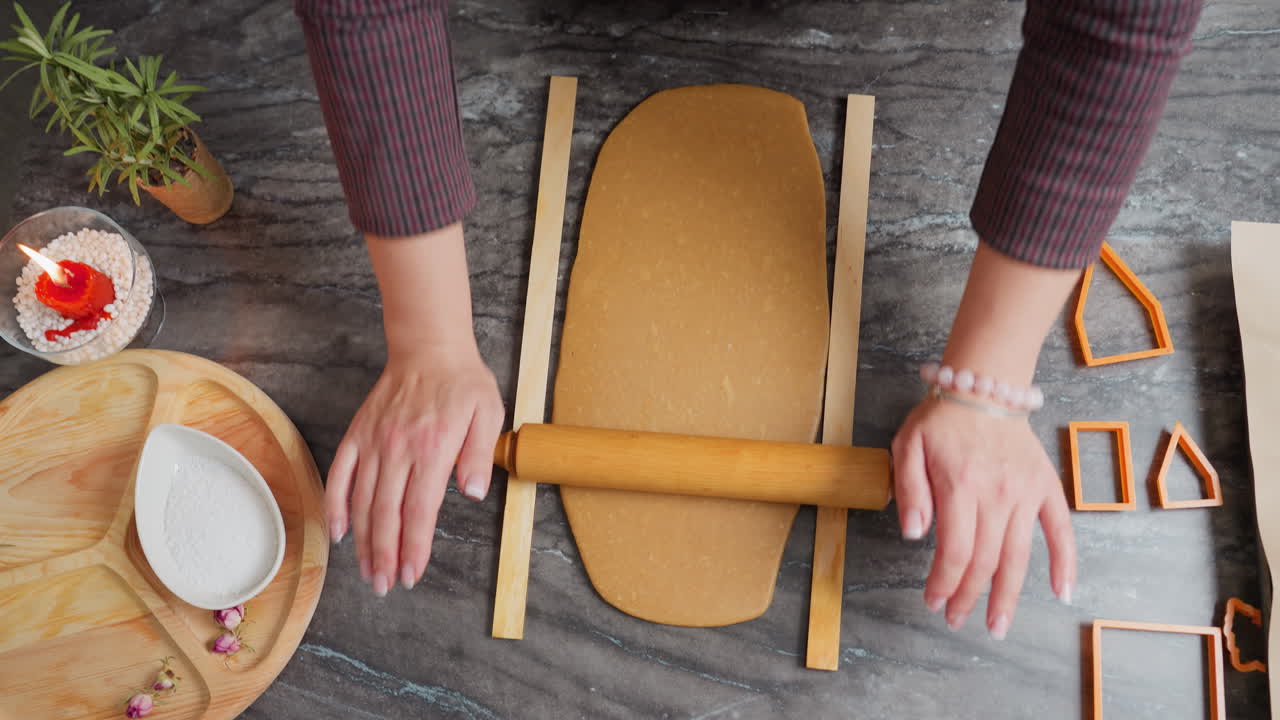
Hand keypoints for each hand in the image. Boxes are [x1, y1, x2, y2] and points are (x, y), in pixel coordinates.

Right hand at [326, 342, 503, 595]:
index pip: (419, 510)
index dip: (414, 546)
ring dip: (364, 541)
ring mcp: (374, 442)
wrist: (429, 347)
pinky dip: (336, 506)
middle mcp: (399, 449)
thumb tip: (473, 493)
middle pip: (386, 514)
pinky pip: (340, 475)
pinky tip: (338, 533)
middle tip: (385, 586)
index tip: (411, 574)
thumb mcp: (488, 413)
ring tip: (368, 572)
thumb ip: (479, 454)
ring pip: (362, 501)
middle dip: (385, 556)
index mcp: (433, 448)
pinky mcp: (358, 434)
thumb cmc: (463, 383)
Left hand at [892, 396, 1075, 638]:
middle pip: (984, 561)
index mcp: (960, 487)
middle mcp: (996, 495)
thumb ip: (910, 492)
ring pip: (1018, 555)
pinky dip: (1064, 562)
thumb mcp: (907, 446)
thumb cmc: (941, 419)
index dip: (944, 583)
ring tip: (998, 625)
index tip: (933, 601)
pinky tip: (1061, 592)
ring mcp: (1025, 493)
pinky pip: (1061, 530)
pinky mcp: (1045, 487)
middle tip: (956, 620)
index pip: (954, 552)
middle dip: (969, 597)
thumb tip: (915, 535)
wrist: (984, 386)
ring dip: (1008, 595)